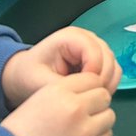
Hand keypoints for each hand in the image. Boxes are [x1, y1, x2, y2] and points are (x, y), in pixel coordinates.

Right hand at [0, 71, 114, 135]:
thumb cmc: (23, 129)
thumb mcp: (41, 98)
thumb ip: (68, 90)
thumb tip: (96, 87)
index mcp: (60, 92)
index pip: (93, 78)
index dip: (89, 87)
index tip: (83, 95)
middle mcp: (75, 108)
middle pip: (104, 96)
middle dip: (96, 102)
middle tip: (84, 112)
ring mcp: (84, 131)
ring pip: (109, 116)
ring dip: (99, 119)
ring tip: (83, 126)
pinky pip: (106, 135)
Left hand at [1, 27, 120, 108]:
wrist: (23, 75)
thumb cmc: (27, 76)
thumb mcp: (39, 82)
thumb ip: (62, 86)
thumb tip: (85, 93)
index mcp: (71, 37)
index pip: (94, 52)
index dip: (92, 74)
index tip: (80, 92)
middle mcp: (86, 38)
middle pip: (108, 57)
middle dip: (101, 80)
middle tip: (88, 98)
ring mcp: (94, 47)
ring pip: (113, 64)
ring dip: (106, 82)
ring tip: (90, 97)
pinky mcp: (97, 58)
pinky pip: (112, 70)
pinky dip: (107, 83)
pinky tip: (93, 94)